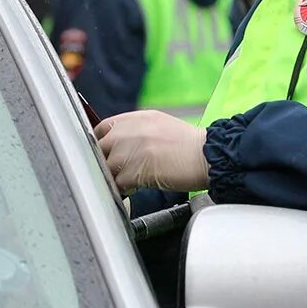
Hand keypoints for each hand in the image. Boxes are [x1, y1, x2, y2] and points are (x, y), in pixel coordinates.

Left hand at [94, 110, 208, 192]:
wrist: (206, 156)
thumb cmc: (188, 144)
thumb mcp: (158, 124)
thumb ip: (135, 130)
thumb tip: (119, 143)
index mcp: (134, 118)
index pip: (101, 128)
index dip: (102, 143)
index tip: (106, 153)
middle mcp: (128, 132)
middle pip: (100, 148)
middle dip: (107, 161)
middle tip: (120, 170)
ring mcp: (129, 151)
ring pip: (106, 167)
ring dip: (115, 176)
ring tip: (131, 180)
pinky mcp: (133, 171)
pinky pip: (118, 183)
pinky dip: (124, 189)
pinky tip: (136, 187)